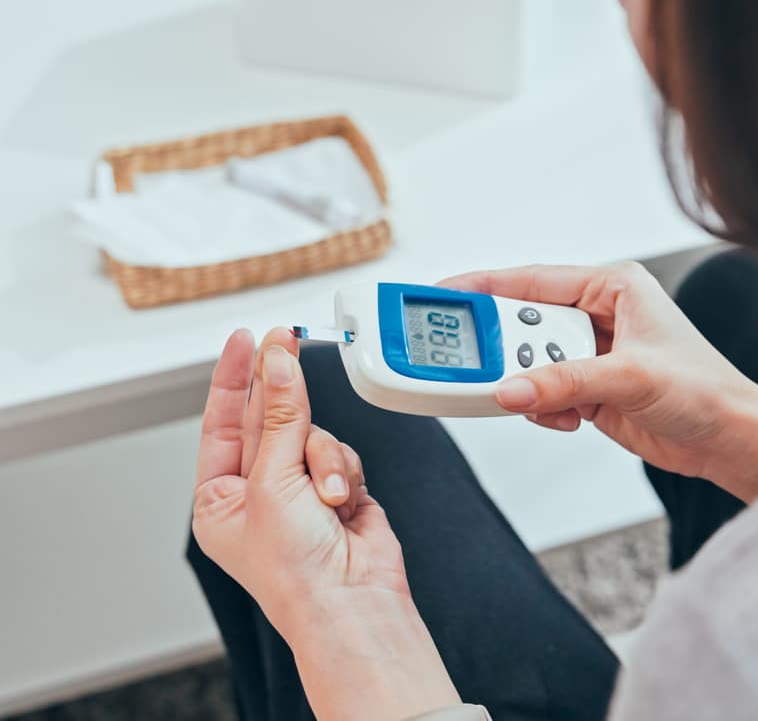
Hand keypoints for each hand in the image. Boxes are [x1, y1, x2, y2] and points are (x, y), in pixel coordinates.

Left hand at [193, 327, 459, 719]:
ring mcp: (301, 493)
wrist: (351, 603)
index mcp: (220, 500)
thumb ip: (279, 416)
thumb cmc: (295, 572)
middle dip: (284, 400)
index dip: (233, 377)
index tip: (246, 338)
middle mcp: (259, 494)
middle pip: (271, 421)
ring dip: (324, 458)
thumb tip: (278, 364)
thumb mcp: (274, 482)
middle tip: (288, 343)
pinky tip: (345, 503)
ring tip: (327, 495)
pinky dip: (346, 473)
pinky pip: (342, 455)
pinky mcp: (340, 492)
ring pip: (314, 435)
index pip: (221, 422)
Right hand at [439, 262, 757, 501]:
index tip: (439, 296)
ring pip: (529, 363)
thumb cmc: (705, 390)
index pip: (531, 281)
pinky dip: (546, 408)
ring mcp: (593, 353)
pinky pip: (544, 393)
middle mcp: (599, 314)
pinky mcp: (590, 389)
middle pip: (523, 324)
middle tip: (480, 370)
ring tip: (551, 404)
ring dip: (531, 386)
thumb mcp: (630, 378)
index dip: (481, 288)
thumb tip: (509, 389)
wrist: (729, 439)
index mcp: (613, 286)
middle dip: (506, 352)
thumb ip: (564, 382)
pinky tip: (572, 419)